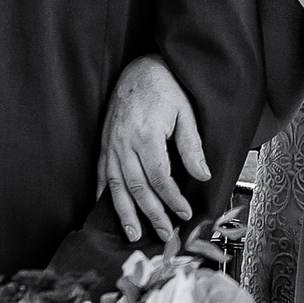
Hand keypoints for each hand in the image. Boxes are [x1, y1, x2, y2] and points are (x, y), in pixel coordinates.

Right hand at [98, 56, 209, 242]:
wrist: (140, 68)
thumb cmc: (166, 88)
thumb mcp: (185, 114)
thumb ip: (191, 147)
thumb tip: (202, 176)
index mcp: (146, 135)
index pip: (159, 178)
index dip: (171, 199)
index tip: (183, 213)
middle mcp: (124, 143)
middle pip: (137, 187)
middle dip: (151, 214)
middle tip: (164, 234)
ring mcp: (111, 144)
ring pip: (116, 186)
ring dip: (124, 212)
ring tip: (133, 234)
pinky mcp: (104, 143)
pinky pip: (101, 173)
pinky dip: (102, 193)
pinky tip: (104, 209)